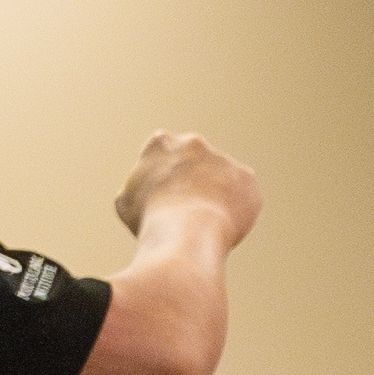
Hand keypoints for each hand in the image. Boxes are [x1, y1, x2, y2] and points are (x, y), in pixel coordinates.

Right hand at [112, 131, 261, 247]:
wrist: (186, 232)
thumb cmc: (151, 220)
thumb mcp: (127, 203)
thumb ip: (137, 188)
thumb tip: (141, 192)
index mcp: (161, 143)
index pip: (165, 153)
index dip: (169, 178)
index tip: (170, 195)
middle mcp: (194, 143)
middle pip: (196, 164)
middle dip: (196, 182)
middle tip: (191, 211)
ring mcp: (222, 158)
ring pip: (222, 181)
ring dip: (217, 198)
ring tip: (206, 224)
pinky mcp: (246, 176)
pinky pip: (245, 196)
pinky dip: (238, 211)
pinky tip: (225, 225)